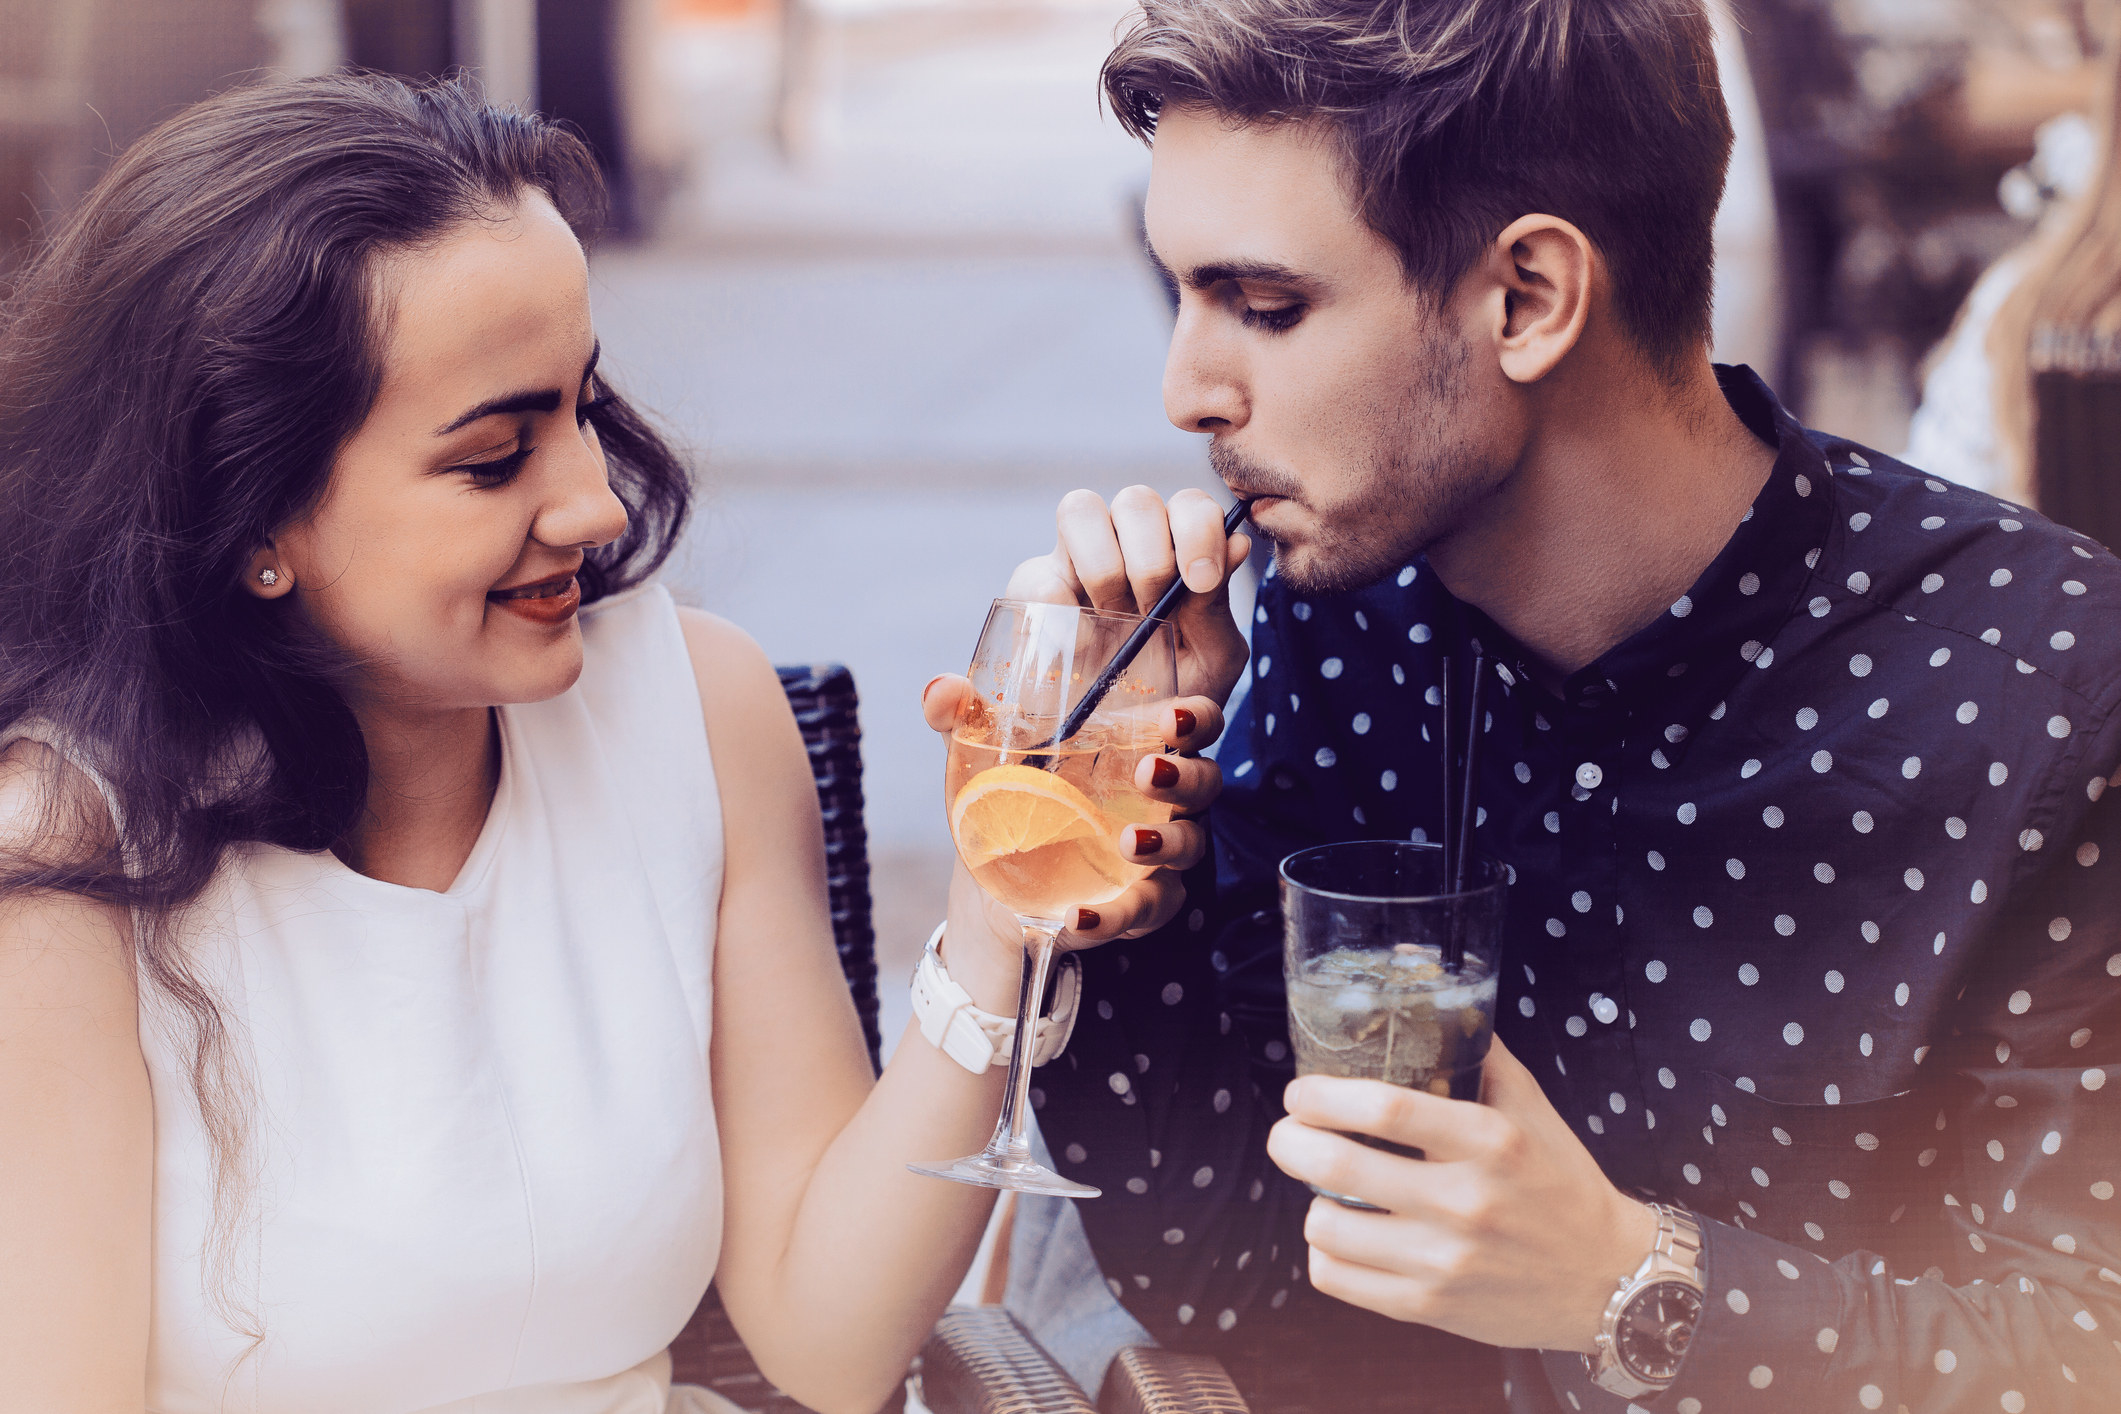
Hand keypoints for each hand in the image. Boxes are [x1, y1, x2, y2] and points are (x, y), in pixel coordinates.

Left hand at [923, 679, 1225, 1011]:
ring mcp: (1156, 856)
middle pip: (1206, 782)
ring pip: (1190, 847)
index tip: (1174, 715)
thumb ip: (966, 717)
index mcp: (1138, 747)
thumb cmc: (1011, 796)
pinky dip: (1112, 917)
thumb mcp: (984, 752)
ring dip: (1165, 845)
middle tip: (1146, 773)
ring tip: (1129, 844)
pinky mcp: (1136, 905)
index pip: (1195, 722)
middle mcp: (1160, 800)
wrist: (993, 882)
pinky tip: (1077, 917)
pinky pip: (1142, 912)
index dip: (1200, 716)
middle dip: (1186, 776)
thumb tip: (943, 690)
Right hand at [1006, 486, 1252, 706]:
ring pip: (1081, 509)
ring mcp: (1077, 562)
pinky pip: (1034, 572)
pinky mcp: (1033, 592)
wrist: (1128, 739)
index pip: (1189, 506)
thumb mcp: (1213, 661)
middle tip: (1152, 611)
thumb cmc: (1178, 689)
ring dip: (1103, 566)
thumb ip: (1221, 610)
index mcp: (1178, 551)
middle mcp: (1128, 544)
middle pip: (1136, 500)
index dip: (1198, 530)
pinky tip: (1079, 643)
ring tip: (1112, 620)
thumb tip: (1239, 544)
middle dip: (1150, 557)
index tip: (1200, 582)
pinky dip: (1056, 601)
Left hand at [1265, 1037, 1656, 1352]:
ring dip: (1311, 1202)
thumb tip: (1429, 997)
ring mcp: (1444, 1261)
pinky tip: (1344, 1236)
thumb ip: (1479, 1053)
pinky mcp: (1429, 1307)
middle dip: (1291, 1141)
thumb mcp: (1532, 1107)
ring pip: (1327, 1226)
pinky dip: (1325, 1252)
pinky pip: (1336, 1278)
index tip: (1301, 1092)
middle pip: (1339, 1164)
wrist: (1610, 1279)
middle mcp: (1465, 1202)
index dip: (1324, 1094)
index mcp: (1489, 1141)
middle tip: (1288, 1134)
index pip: (1385, 1106)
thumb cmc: (1562, 1183)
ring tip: (1325, 1190)